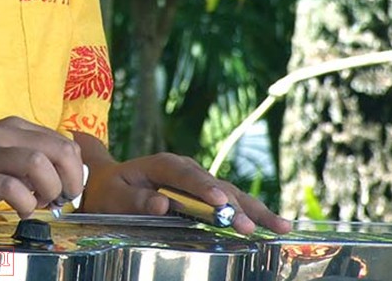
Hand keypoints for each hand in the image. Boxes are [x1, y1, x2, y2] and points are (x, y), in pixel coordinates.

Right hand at [0, 117, 84, 217]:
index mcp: (14, 125)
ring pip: (38, 164)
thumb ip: (28, 153)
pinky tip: (21, 209)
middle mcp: (3, 134)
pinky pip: (12, 189)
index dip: (75, 169)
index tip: (68, 188)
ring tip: (41, 203)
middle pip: (58, 150)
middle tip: (62, 198)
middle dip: (70, 179)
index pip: (63, 142)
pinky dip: (25, 203)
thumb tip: (64, 176)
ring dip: (49, 189)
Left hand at [80, 153, 290, 234]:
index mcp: (163, 164)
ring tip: (281, 225)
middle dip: (237, 206)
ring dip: (254, 210)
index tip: (221, 203)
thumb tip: (160, 202)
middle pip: (216, 185)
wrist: (109, 183)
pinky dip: (251, 213)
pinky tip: (272, 226)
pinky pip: (231, 202)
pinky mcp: (205, 194)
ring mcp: (199, 180)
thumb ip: (134, 200)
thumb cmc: (109, 191)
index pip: (186, 175)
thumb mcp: (113, 196)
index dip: (205, 188)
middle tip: (253, 227)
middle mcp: (186, 169)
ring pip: (231, 193)